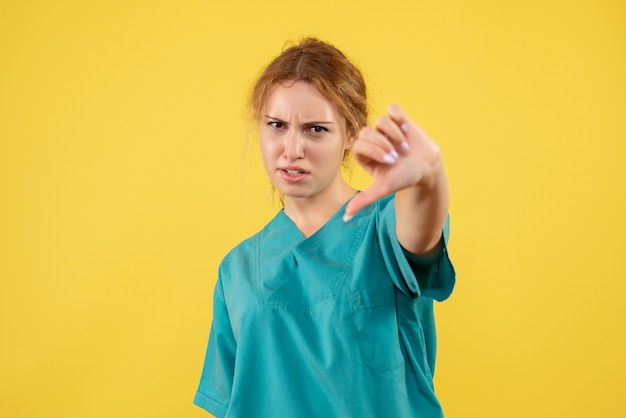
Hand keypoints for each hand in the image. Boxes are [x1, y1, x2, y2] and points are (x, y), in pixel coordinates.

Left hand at [344, 104, 442, 220]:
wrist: (427, 168)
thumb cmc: (403, 179)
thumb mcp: (382, 189)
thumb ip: (363, 200)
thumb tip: (345, 218)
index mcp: (364, 154)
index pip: (359, 144)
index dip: (374, 150)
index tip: (390, 161)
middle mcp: (373, 139)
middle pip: (367, 132)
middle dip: (384, 144)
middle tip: (397, 156)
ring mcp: (385, 129)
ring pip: (380, 121)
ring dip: (394, 134)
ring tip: (405, 147)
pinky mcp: (399, 119)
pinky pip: (393, 109)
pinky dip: (399, 117)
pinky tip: (407, 129)